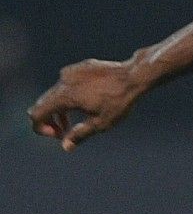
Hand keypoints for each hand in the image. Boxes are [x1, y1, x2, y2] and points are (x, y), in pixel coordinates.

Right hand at [27, 59, 145, 150]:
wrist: (134, 75)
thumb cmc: (119, 101)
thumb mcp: (101, 123)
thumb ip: (80, 134)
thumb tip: (65, 146)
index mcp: (64, 96)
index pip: (36, 114)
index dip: (40, 128)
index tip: (58, 135)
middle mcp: (63, 81)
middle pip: (43, 104)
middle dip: (49, 120)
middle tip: (64, 132)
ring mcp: (71, 72)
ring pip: (54, 93)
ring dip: (59, 109)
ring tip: (73, 121)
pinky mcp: (80, 67)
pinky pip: (66, 84)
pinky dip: (69, 96)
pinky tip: (87, 102)